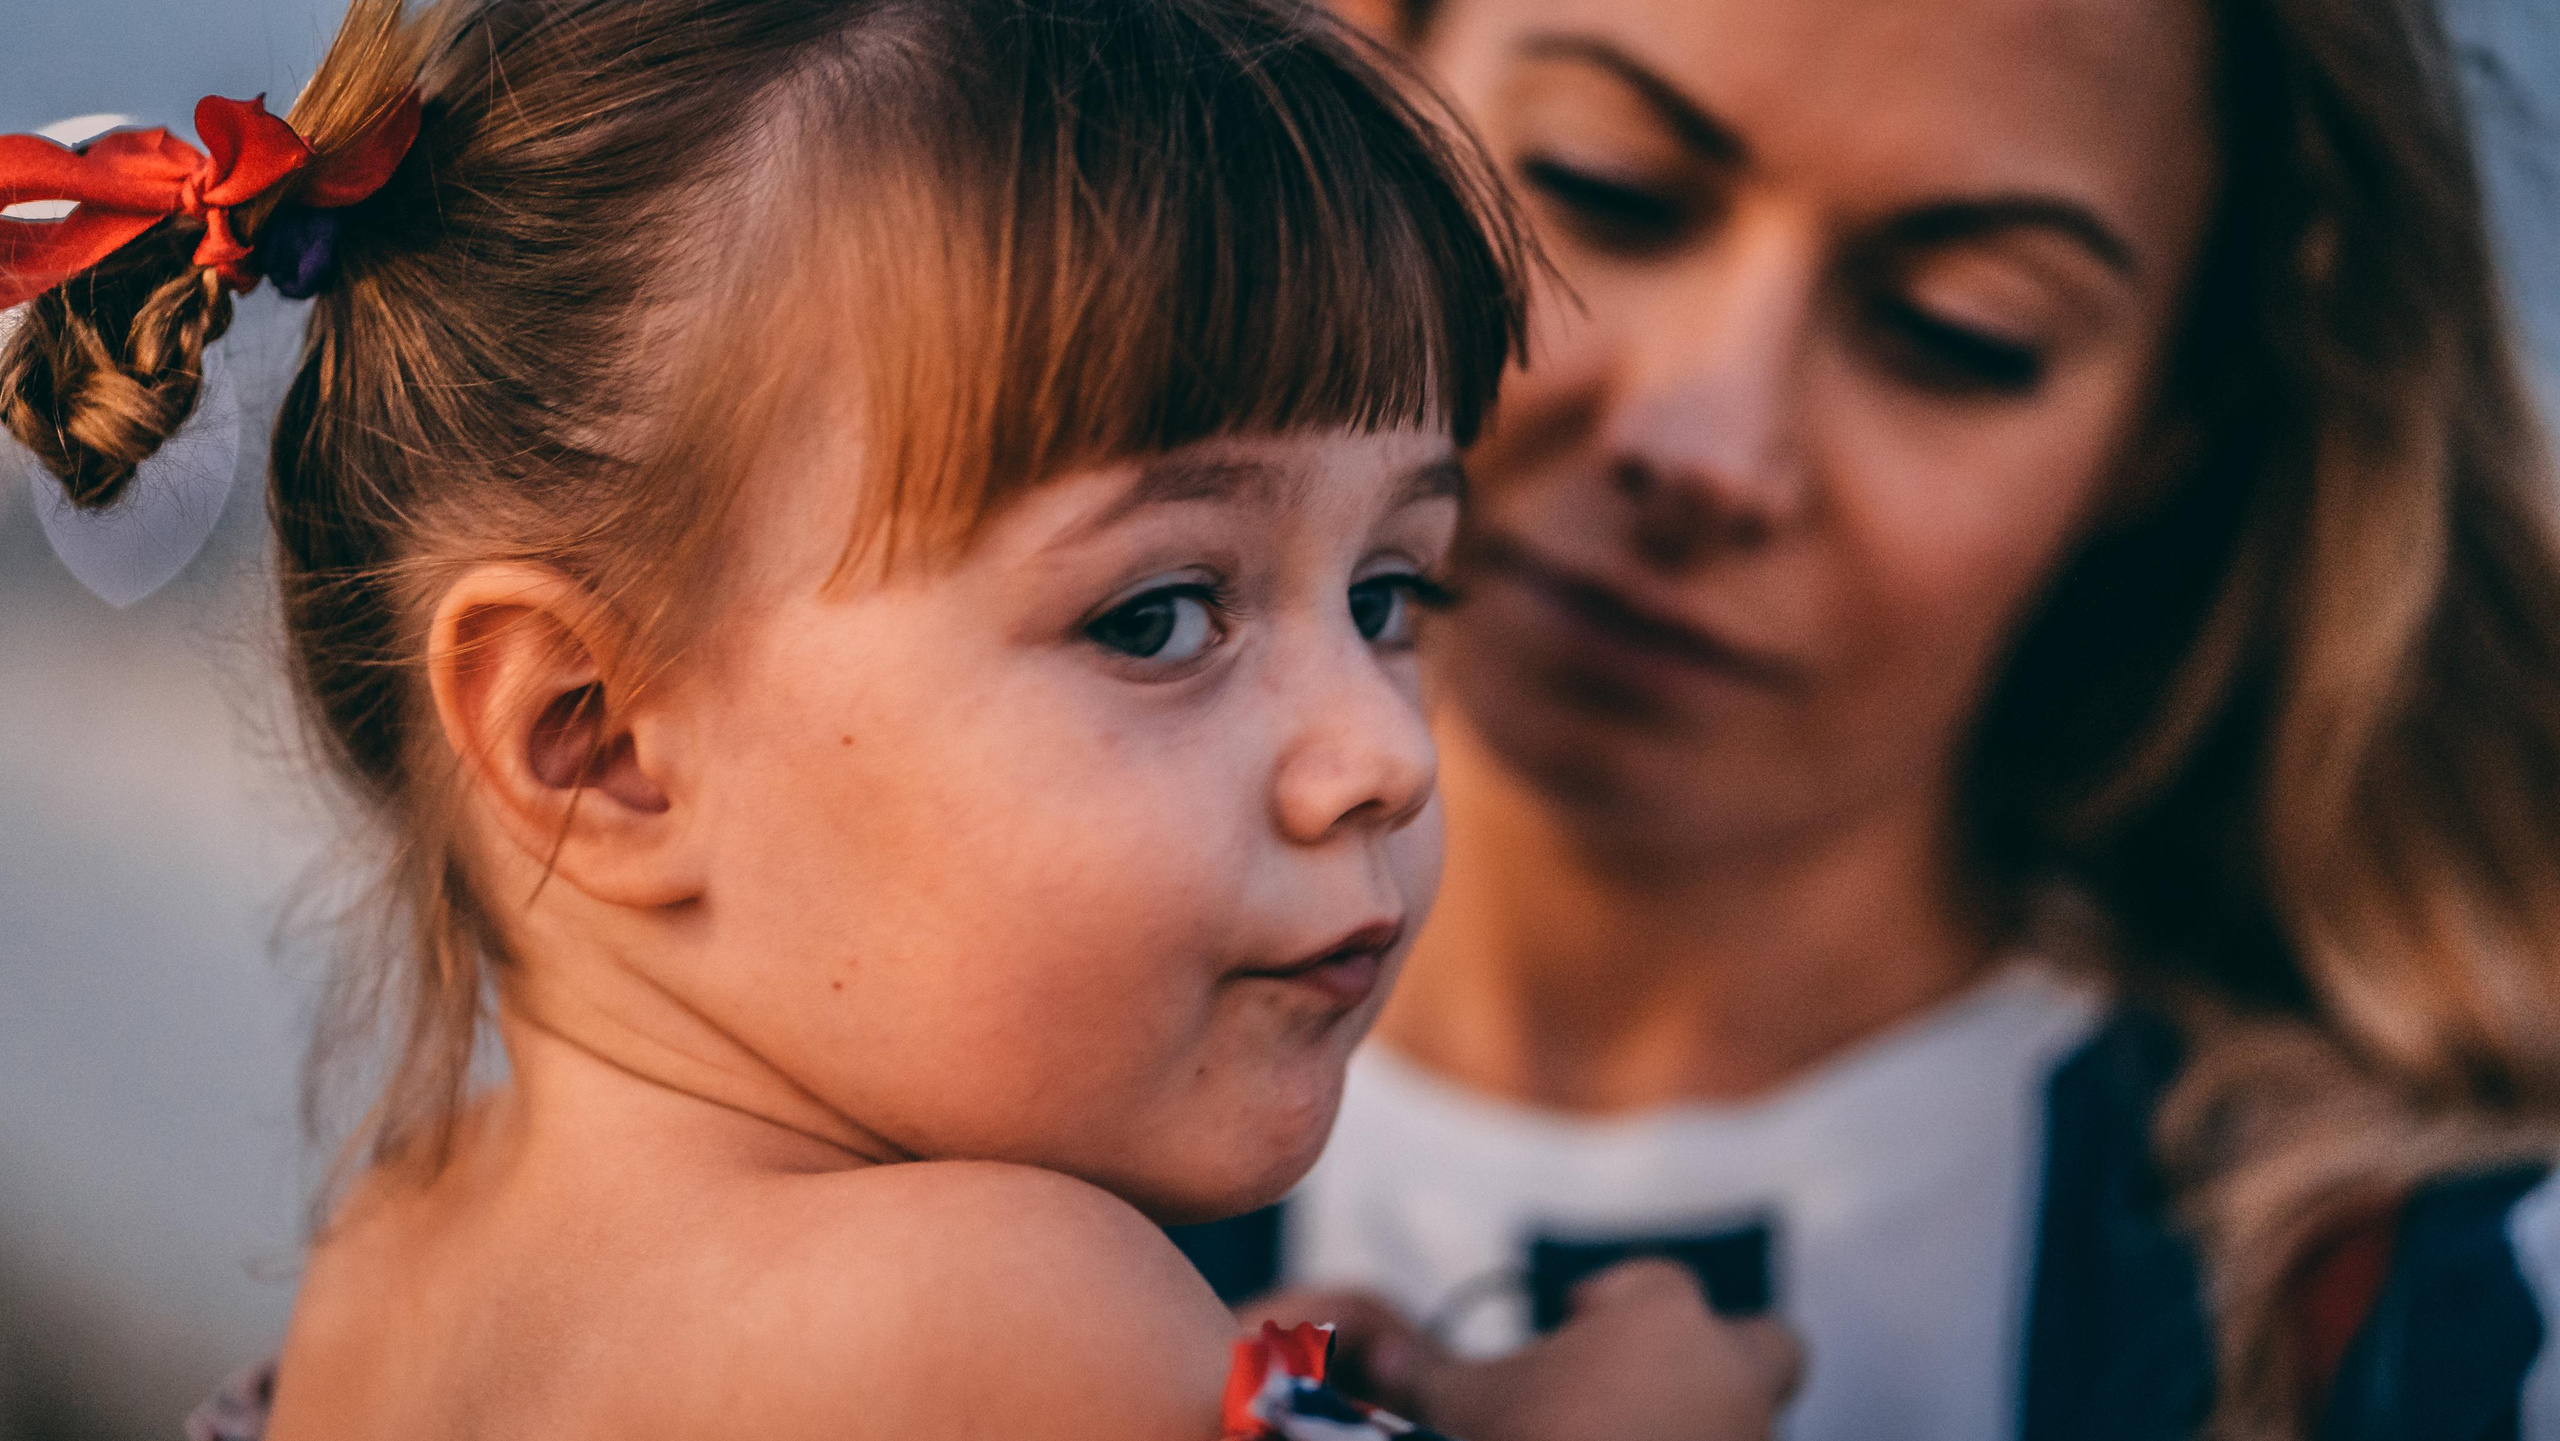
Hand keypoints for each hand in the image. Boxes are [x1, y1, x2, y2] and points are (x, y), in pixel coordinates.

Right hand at [1246, 1261, 1799, 1440]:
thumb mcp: (1460, 1405)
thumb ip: (1423, 1368)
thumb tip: (1378, 1347)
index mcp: (1663, 1319)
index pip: (1658, 1284)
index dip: (1615, 1304)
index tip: (1576, 1335)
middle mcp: (1728, 1373)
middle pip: (1769, 1345)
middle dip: (1725, 1357)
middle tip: (1653, 1385)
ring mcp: (1753, 1438)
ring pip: (1756, 1418)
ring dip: (1709, 1421)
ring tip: (1634, 1436)